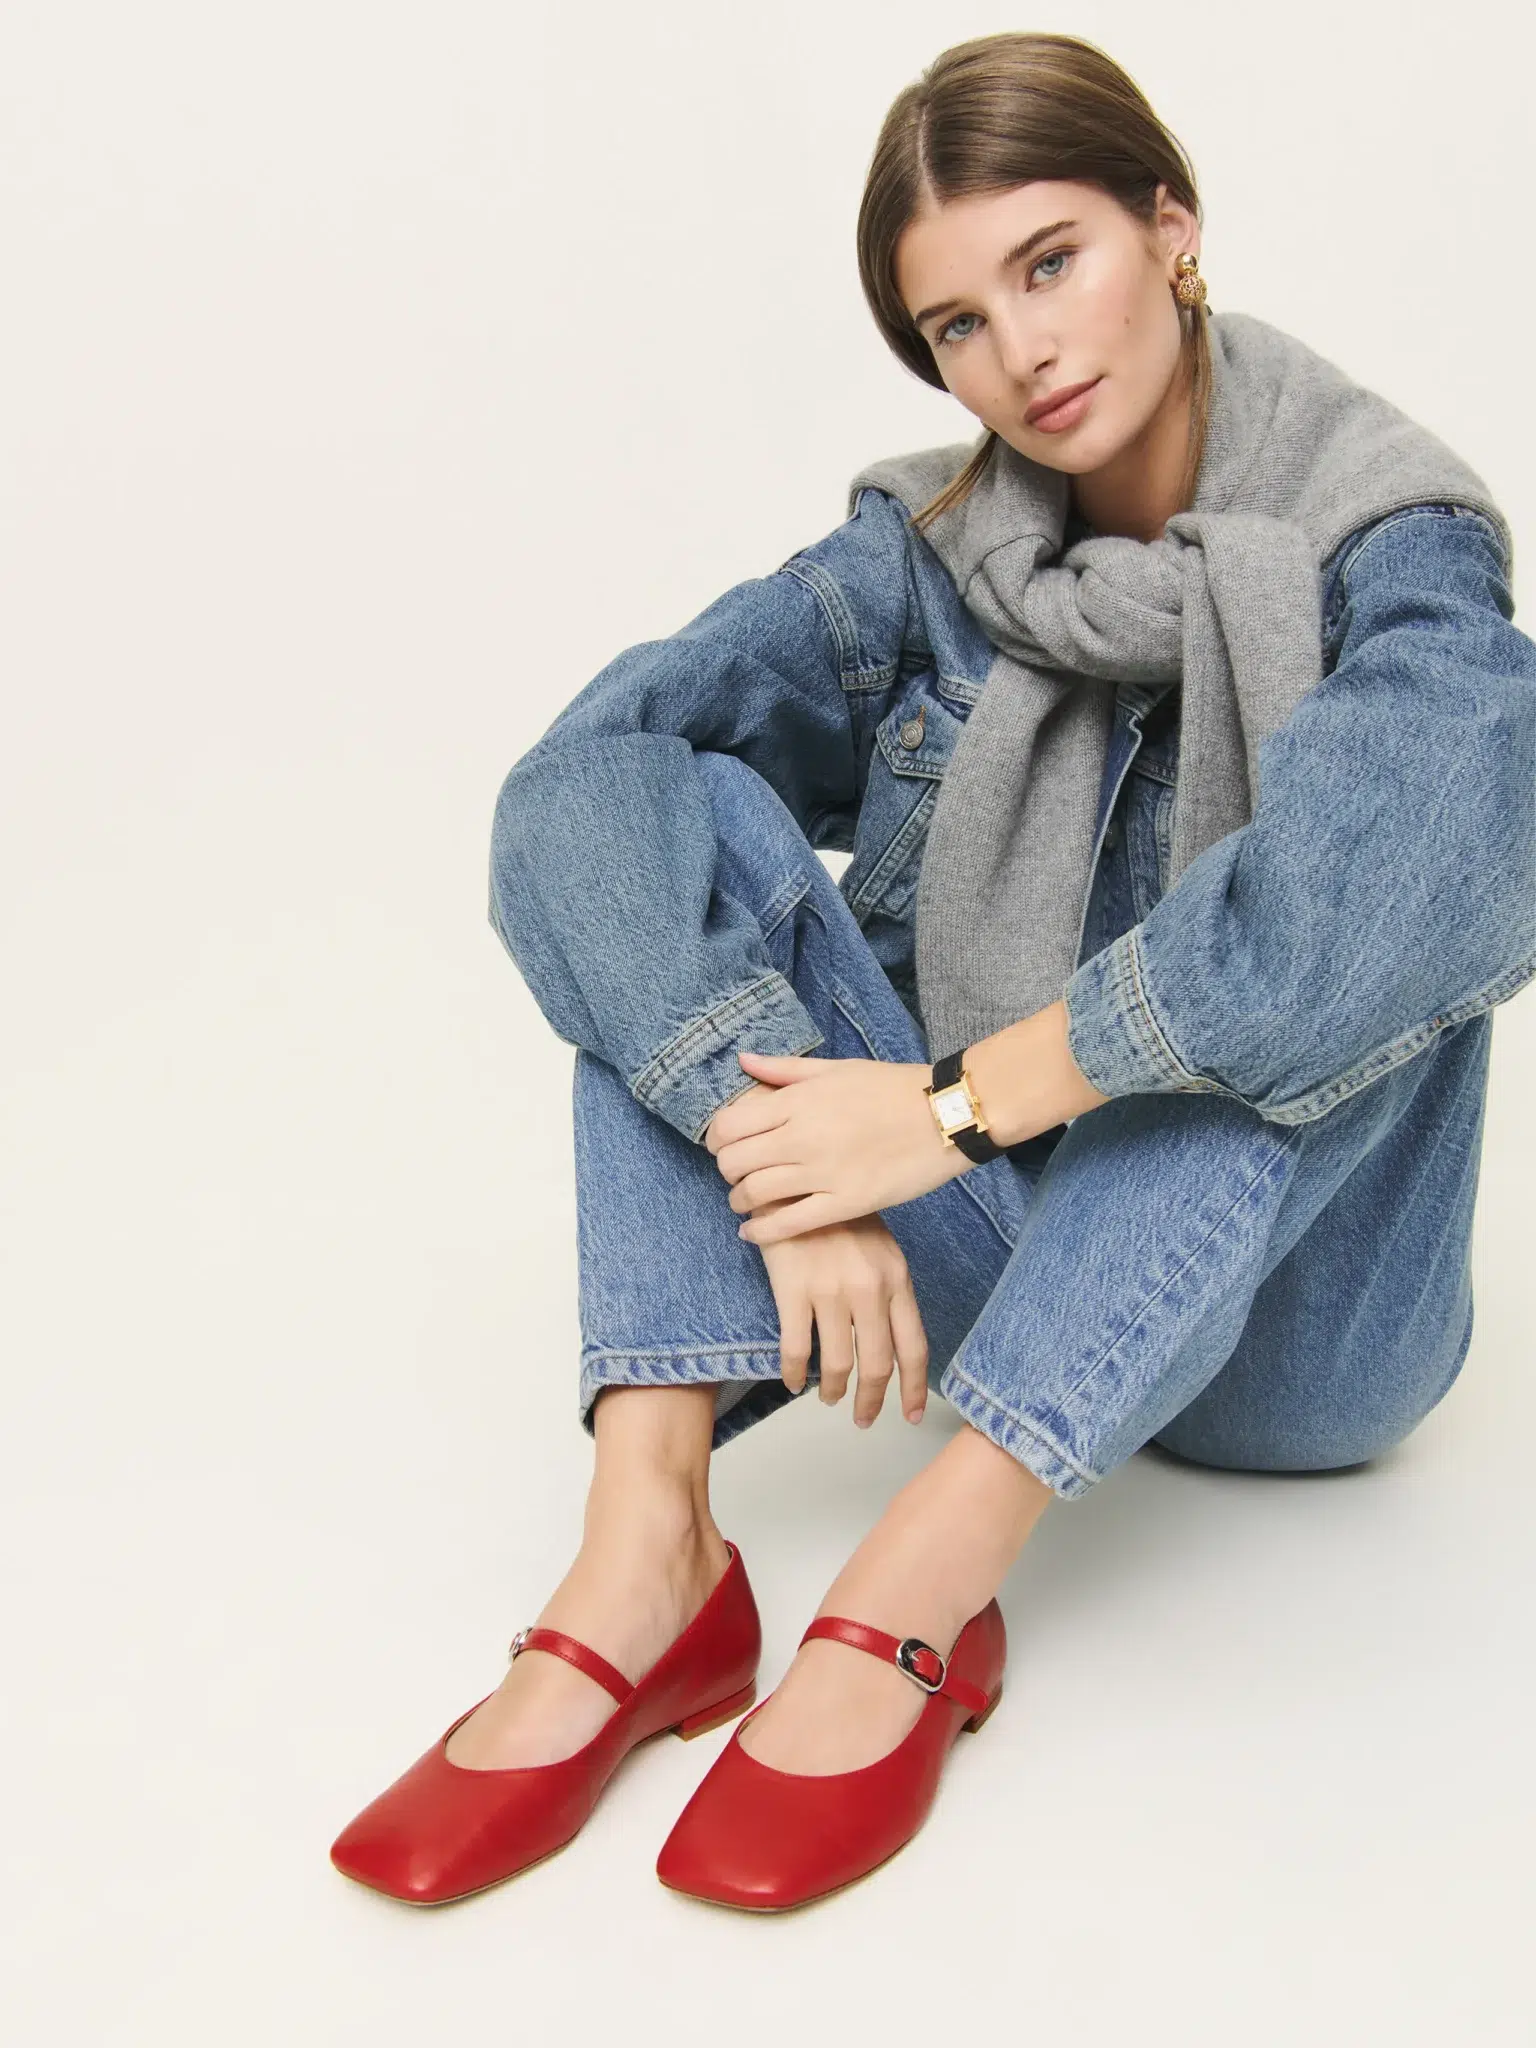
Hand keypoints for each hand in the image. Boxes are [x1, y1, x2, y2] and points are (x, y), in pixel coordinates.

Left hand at [704, 1053, 967, 1246]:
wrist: (945, 1115)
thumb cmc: (892, 1087)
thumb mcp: (836, 1068)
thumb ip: (784, 1069)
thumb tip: (743, 1060)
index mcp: (797, 1100)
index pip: (729, 1125)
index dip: (716, 1139)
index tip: (723, 1145)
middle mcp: (802, 1136)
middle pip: (734, 1162)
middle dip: (726, 1170)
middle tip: (735, 1173)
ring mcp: (823, 1172)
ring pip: (754, 1194)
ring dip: (739, 1200)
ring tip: (744, 1201)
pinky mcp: (846, 1202)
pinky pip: (788, 1224)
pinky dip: (760, 1232)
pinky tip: (752, 1232)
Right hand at [749, 1199, 929, 1426]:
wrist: (793, 1182)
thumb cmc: (837, 1215)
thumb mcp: (879, 1247)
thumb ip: (889, 1289)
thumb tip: (890, 1338)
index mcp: (897, 1278)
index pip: (914, 1347)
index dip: (913, 1388)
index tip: (909, 1414)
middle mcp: (870, 1289)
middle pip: (878, 1364)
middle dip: (871, 1401)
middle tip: (863, 1419)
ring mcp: (831, 1290)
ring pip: (838, 1363)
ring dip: (834, 1391)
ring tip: (830, 1399)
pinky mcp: (794, 1290)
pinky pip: (797, 1348)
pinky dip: (795, 1374)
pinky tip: (793, 1382)